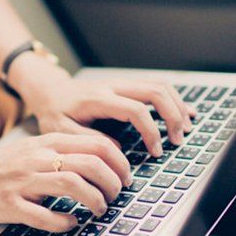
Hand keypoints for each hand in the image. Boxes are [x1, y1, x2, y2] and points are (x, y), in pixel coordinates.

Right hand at [0, 133, 131, 231]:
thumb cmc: (4, 166)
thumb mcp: (36, 149)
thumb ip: (65, 152)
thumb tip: (105, 164)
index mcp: (48, 143)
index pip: (97, 144)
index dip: (120, 163)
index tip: (125, 177)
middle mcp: (38, 158)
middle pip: (90, 164)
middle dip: (113, 183)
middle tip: (116, 196)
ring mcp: (24, 181)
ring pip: (72, 184)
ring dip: (94, 200)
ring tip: (99, 210)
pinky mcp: (11, 204)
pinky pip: (44, 215)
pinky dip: (64, 222)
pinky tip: (71, 223)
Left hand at [8, 55, 196, 156]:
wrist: (50, 92)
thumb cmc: (54, 114)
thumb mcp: (61, 131)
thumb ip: (88, 140)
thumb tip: (117, 149)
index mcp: (98, 98)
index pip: (135, 110)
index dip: (151, 131)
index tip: (156, 152)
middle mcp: (113, 86)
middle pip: (155, 91)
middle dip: (173, 116)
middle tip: (178, 140)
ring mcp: (121, 84)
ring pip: (159, 85)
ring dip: (177, 106)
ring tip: (186, 129)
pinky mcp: (126, 87)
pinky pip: (155, 87)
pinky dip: (173, 100)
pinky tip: (186, 113)